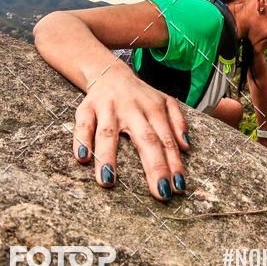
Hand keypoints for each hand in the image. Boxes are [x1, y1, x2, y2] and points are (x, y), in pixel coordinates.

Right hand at [73, 65, 189, 200]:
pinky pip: (83, 125)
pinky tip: (82, 157)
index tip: (178, 188)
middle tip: (160, 193)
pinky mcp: (87, 108)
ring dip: (108, 157)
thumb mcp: (165, 101)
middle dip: (154, 167)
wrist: (110, 72)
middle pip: (145, 139)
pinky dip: (81, 140)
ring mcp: (108, 108)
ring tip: (107, 182)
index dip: (174, 164)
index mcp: (154, 109)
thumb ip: (177, 121)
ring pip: (108, 133)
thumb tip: (186, 146)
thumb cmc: (140, 95)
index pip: (166, 140)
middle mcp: (132, 109)